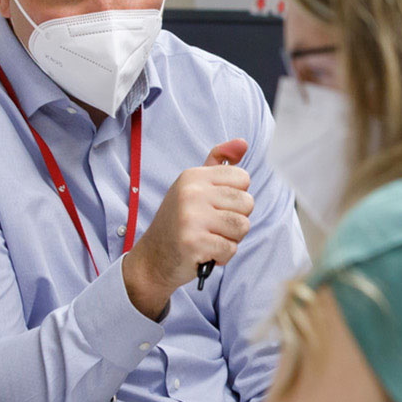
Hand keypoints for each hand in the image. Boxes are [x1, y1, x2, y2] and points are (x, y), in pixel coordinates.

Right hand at [122, 138, 253, 318]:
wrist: (154, 259)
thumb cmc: (180, 221)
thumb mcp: (195, 187)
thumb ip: (219, 163)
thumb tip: (243, 143)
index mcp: (193, 176)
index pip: (243, 178)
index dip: (236, 197)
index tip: (216, 206)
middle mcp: (191, 192)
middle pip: (247, 202)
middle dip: (236, 219)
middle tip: (213, 227)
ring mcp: (191, 217)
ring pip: (243, 226)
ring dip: (231, 238)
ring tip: (211, 238)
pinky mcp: (193, 243)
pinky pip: (231, 248)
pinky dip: (223, 255)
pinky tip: (205, 253)